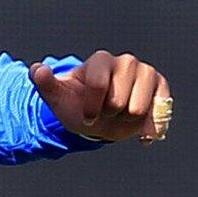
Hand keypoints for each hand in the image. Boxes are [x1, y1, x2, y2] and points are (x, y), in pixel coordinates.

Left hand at [30, 52, 170, 143]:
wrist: (101, 118)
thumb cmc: (78, 105)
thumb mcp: (58, 98)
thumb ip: (45, 83)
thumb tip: (37, 69)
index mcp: (100, 60)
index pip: (98, 84)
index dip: (91, 107)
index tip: (86, 117)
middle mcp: (126, 62)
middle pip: (119, 100)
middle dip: (108, 115)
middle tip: (105, 113)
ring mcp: (146, 74)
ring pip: (139, 107)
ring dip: (126, 121)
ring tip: (120, 116)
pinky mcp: (160, 89)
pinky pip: (161, 109)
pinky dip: (151, 127)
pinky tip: (143, 135)